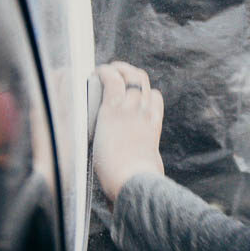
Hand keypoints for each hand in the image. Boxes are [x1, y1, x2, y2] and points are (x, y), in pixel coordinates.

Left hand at [92, 62, 164, 201]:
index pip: (154, 97)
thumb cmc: (140, 182)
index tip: (131, 93)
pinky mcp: (113, 108)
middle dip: (129, 72)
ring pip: (130, 75)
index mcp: (153, 125)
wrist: (134, 181)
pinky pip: (111, 79)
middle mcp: (145, 112)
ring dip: (116, 69)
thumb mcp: (151, 168)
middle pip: (142, 80)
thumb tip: (152, 173)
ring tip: (102, 70)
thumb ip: (148, 163)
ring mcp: (131, 108)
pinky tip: (95, 73)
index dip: (143, 93)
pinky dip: (103, 72)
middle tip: (114, 73)